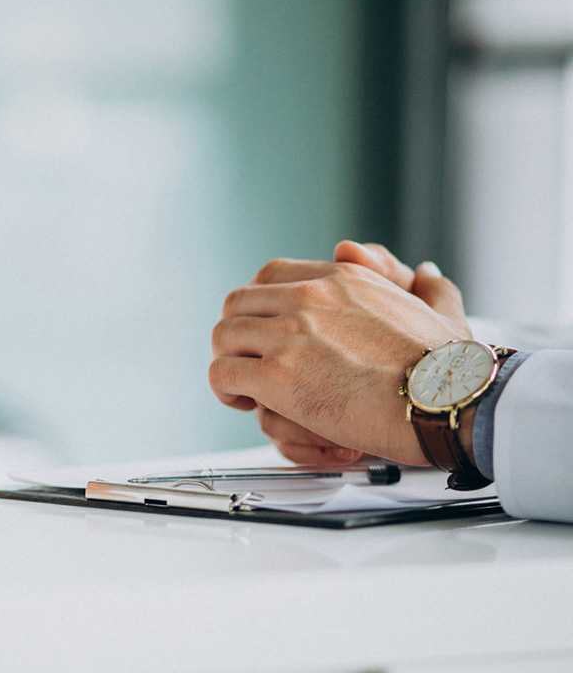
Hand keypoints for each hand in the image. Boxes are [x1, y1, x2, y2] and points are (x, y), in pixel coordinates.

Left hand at [210, 258, 470, 464]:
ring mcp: (290, 335)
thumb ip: (428, 287)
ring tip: (245, 386)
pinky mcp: (278, 375)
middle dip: (238, 334)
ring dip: (229, 361)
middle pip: (239, 302)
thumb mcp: (440, 311)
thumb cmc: (448, 370)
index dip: (259, 306)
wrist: (447, 401)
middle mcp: (310, 297)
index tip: (265, 331)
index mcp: (343, 278)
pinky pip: (224, 372)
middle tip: (249, 361)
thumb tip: (424, 271)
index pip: (272, 276)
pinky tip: (243, 401)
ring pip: (224, 335)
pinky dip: (225, 389)